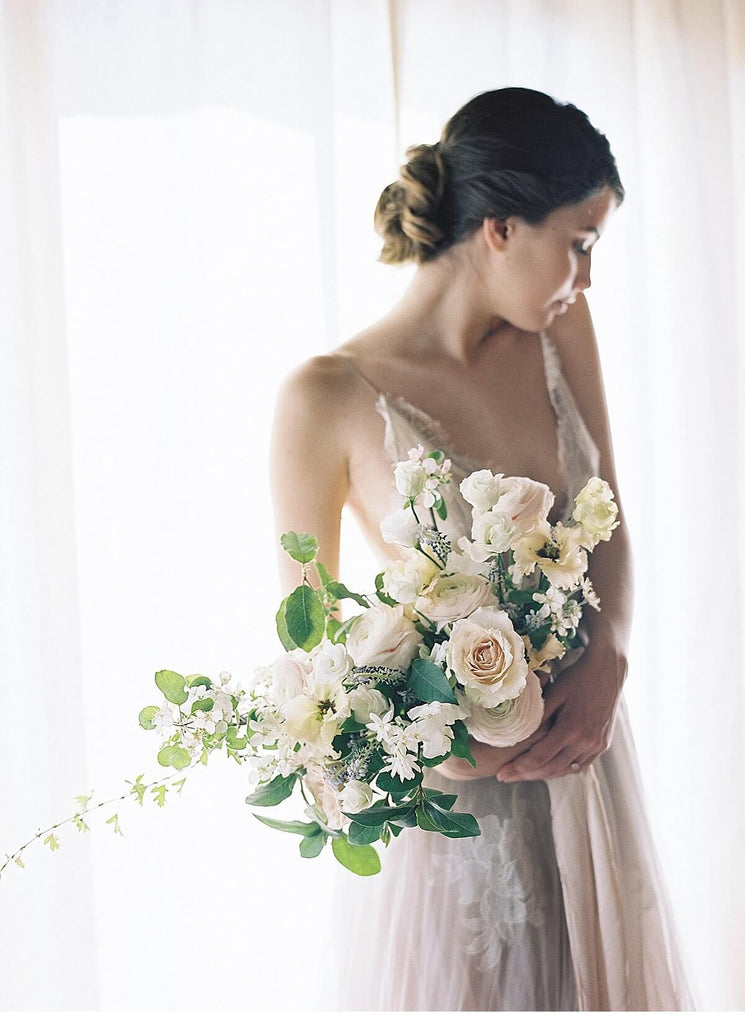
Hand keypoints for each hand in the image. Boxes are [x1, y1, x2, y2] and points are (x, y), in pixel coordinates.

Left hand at [495, 641, 627, 782]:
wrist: (608, 671)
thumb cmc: (577, 678)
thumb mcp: (554, 693)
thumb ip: (538, 715)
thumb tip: (516, 734)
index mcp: (571, 728)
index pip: (539, 757)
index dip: (518, 767)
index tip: (502, 772)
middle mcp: (586, 742)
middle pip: (550, 769)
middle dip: (525, 775)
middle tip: (505, 777)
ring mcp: (597, 745)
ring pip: (565, 770)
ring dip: (543, 774)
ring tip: (522, 774)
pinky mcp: (603, 745)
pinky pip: (579, 765)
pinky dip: (562, 768)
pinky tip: (547, 767)